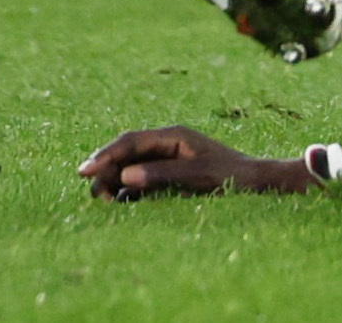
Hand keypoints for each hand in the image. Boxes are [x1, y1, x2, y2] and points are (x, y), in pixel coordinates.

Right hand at [80, 127, 315, 199]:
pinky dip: (128, 192)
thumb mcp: (198, 175)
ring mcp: (166, 159)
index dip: (105, 155)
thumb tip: (125, 176)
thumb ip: (161, 174)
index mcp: (172, 135)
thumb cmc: (232, 176)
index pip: (130, 141)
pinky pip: (140, 181)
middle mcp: (166, 143)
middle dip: (106, 171)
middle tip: (95, 196)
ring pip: (130, 167)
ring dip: (115, 182)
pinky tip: (120, 205)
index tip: (84, 171)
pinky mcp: (168, 175)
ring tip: (105, 203)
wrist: (257, 182)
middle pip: (125, 153)